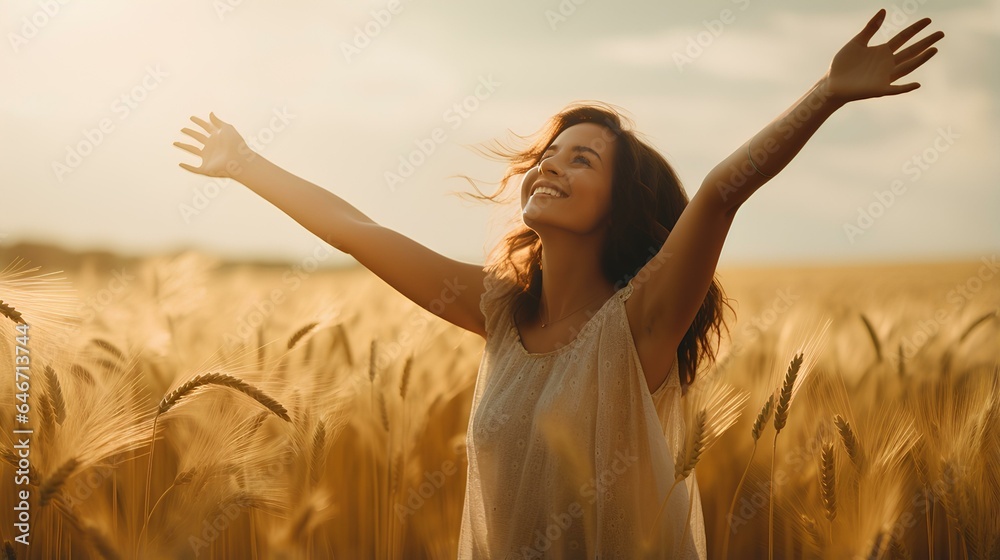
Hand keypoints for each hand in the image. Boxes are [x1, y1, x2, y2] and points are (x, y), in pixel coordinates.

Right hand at [174, 112, 253, 177]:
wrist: (239, 161)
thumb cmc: (235, 144)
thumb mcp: (226, 129)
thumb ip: (217, 121)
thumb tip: (210, 113)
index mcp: (217, 137)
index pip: (205, 127)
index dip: (198, 122)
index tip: (191, 117)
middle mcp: (212, 147)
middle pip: (198, 138)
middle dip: (190, 133)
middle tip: (182, 129)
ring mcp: (208, 158)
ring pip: (193, 150)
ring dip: (184, 146)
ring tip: (175, 142)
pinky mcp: (206, 168)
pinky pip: (194, 168)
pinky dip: (187, 167)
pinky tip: (180, 164)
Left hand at [824, 9, 943, 103]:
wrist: (831, 83)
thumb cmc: (842, 65)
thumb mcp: (857, 42)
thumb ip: (870, 28)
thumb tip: (884, 10)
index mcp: (882, 51)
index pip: (903, 38)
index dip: (915, 29)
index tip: (929, 20)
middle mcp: (887, 63)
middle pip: (911, 51)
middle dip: (925, 42)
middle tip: (941, 33)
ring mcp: (885, 76)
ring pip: (908, 67)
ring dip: (921, 59)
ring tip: (934, 50)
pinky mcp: (879, 89)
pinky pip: (895, 89)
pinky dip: (905, 88)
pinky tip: (917, 84)